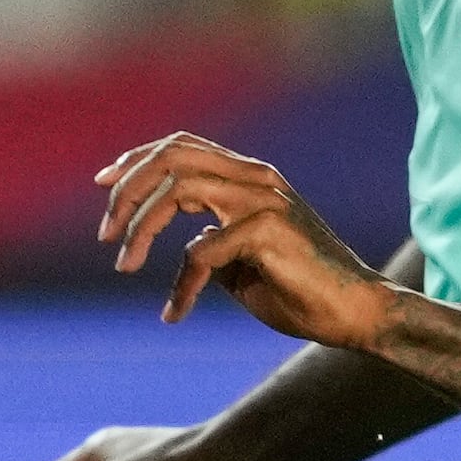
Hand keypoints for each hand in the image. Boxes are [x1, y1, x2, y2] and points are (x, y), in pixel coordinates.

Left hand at [99, 134, 394, 349]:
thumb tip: (179, 248)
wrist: (356, 313)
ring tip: (123, 263)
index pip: (182, 146)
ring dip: (140, 227)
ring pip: (177, 188)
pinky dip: (181, 283)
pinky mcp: (269, 228)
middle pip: (172, 155)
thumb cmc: (302, 293)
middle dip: (128, 189)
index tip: (103, 184)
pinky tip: (176, 311)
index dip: (137, 159)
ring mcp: (264, 198)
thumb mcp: (241, 265)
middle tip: (105, 233)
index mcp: (251, 178)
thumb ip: (210, 246)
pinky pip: (201, 250)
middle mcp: (257, 177)